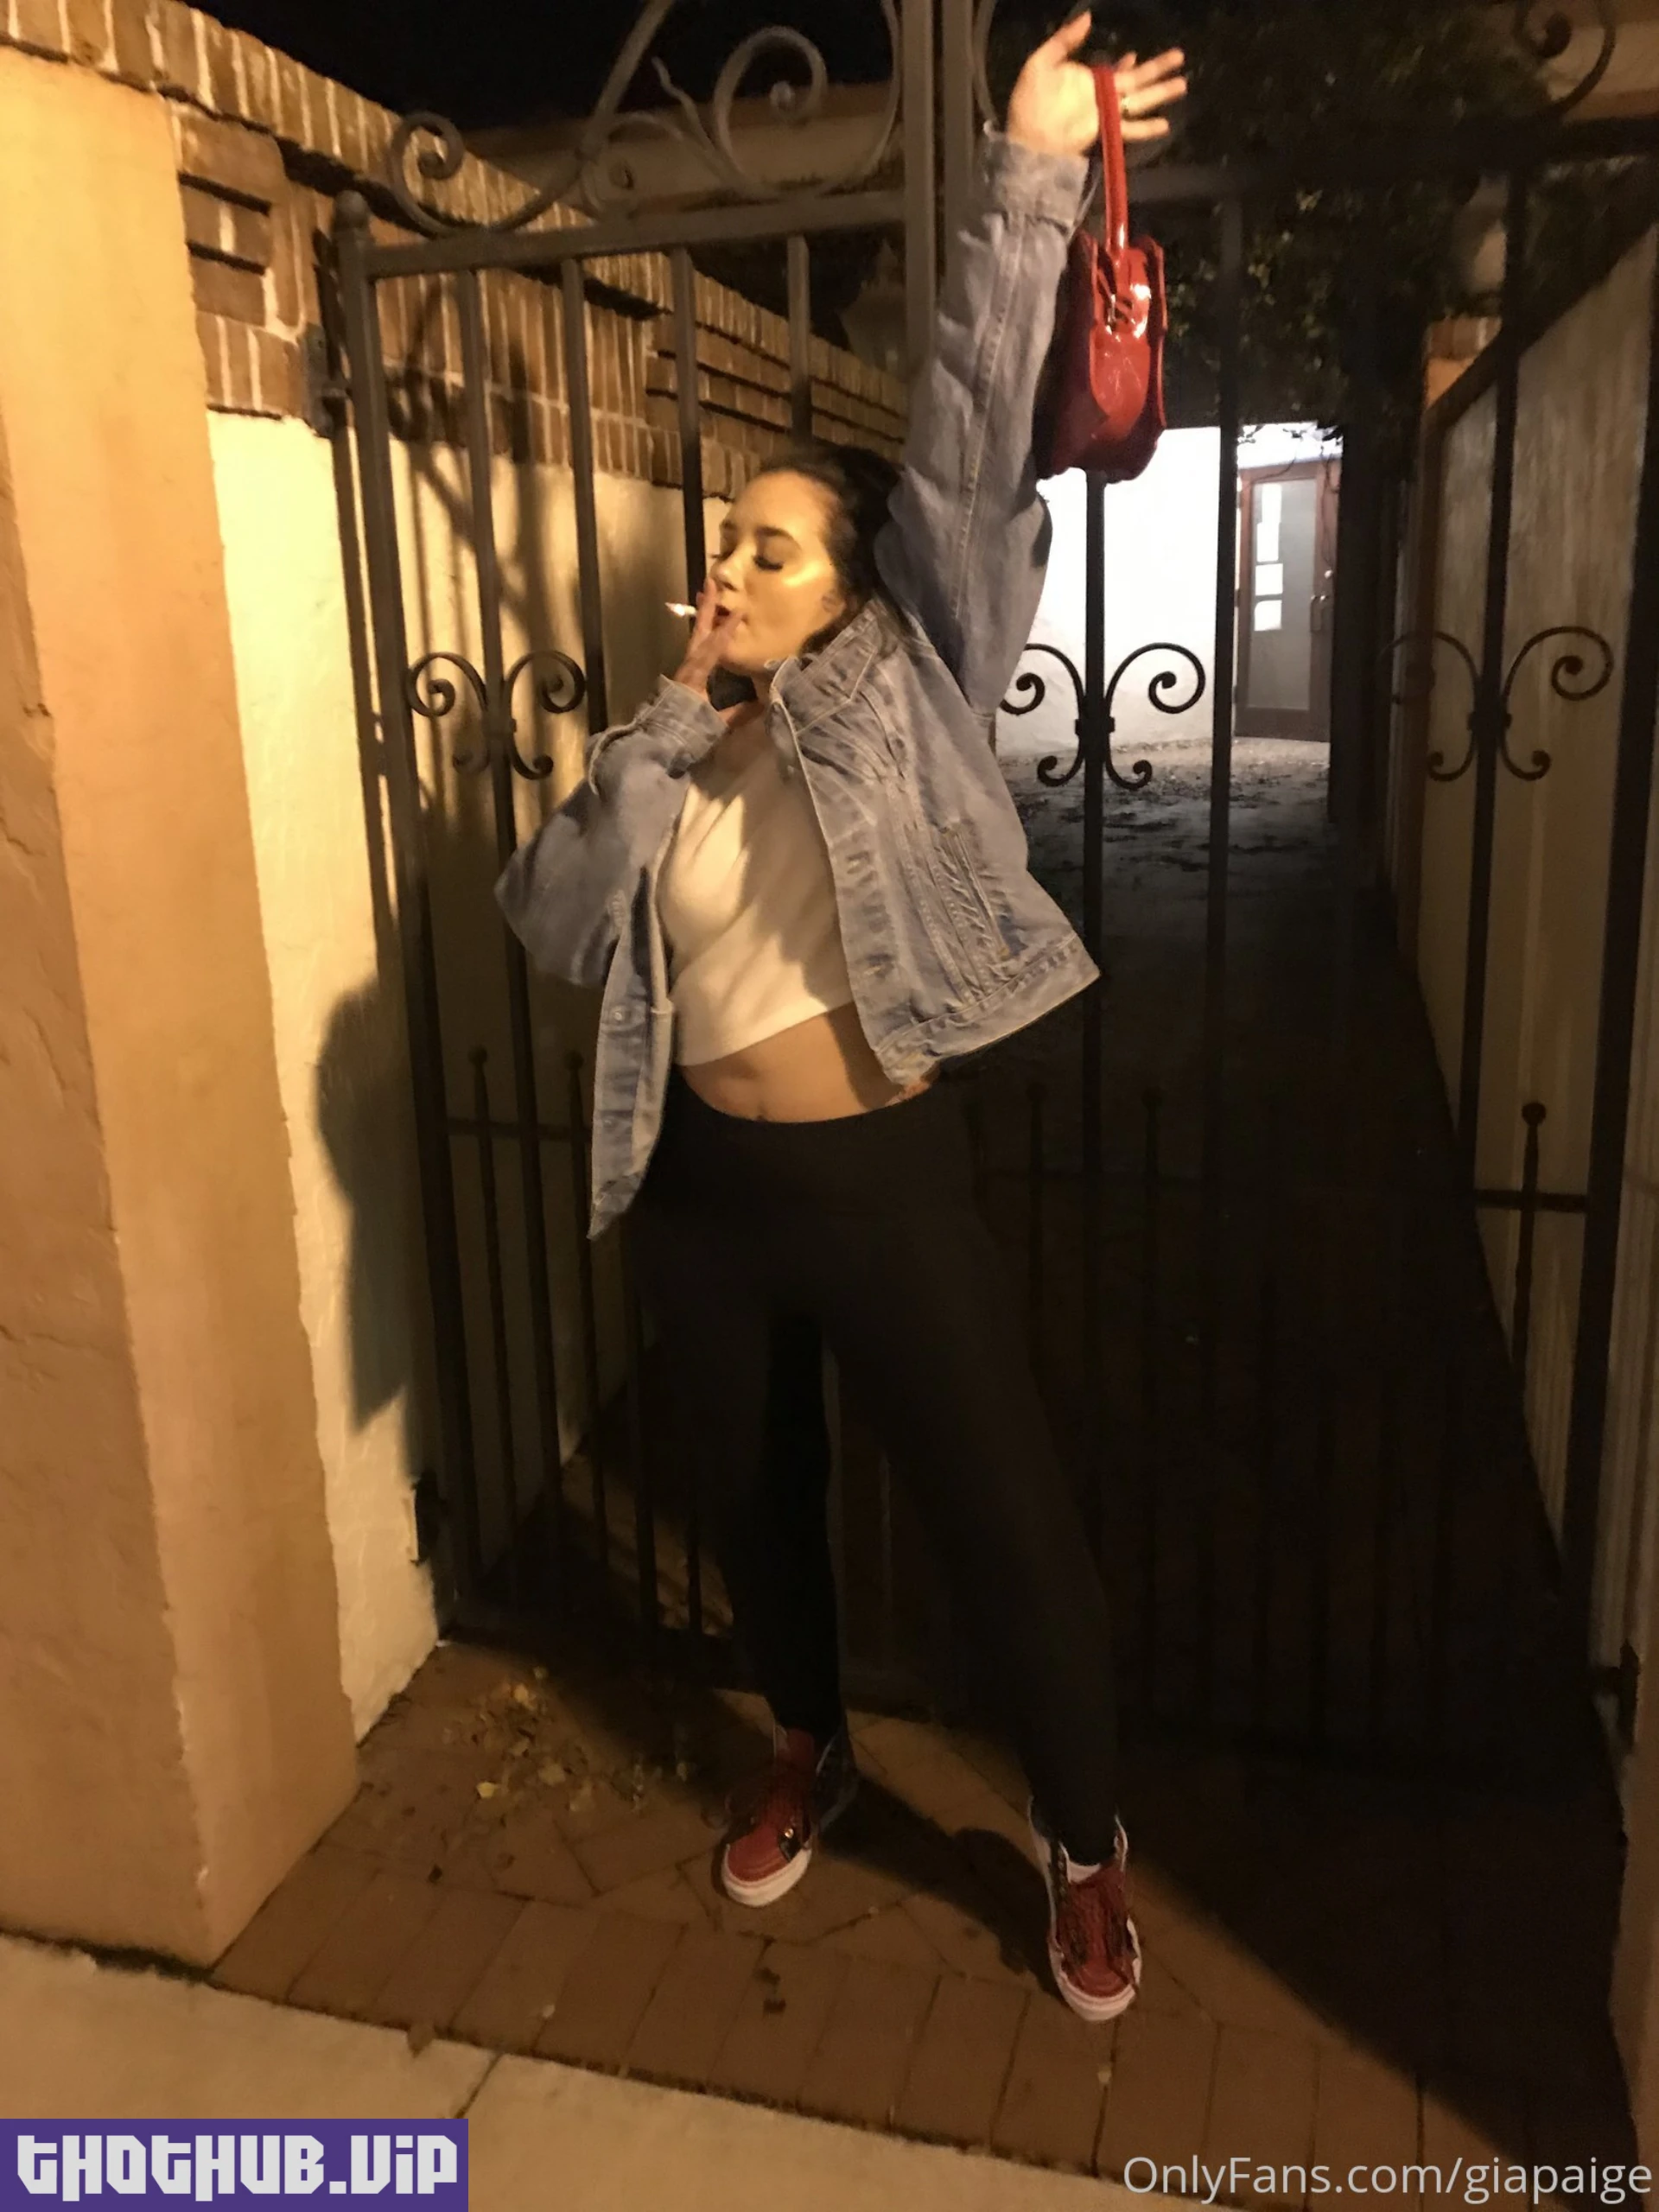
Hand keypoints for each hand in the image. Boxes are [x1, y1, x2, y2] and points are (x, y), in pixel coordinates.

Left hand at [671, 580, 752, 726]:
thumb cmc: (686, 734)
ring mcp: (682, 672)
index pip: (714, 647)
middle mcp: (687, 668)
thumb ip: (738, 713)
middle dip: (705, 608)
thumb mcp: (715, 725)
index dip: (727, 629)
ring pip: (694, 640)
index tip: (739, 611)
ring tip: (706, 599)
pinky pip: (694, 650)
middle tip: (709, 582)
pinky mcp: (681, 678)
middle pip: (698, 633)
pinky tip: (706, 634)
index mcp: (695, 676)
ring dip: (702, 619)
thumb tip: (763, 703)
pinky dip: (701, 637)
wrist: (656, 745)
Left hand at [1006, 13, 1186, 158]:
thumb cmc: (1029, 101)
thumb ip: (1064, 40)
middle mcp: (1102, 95)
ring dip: (1161, 93)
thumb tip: (1087, 17)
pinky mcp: (1105, 130)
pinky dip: (1146, 127)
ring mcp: (1106, 113)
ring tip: (1183, 85)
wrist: (1027, 138)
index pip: (1115, 70)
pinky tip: (1165, 125)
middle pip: (1137, 81)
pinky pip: (1130, 128)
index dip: (1128, 63)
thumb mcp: (1041, 62)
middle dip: (1158, 69)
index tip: (1136, 55)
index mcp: (1089, 79)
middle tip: (1180, 57)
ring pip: (1140, 100)